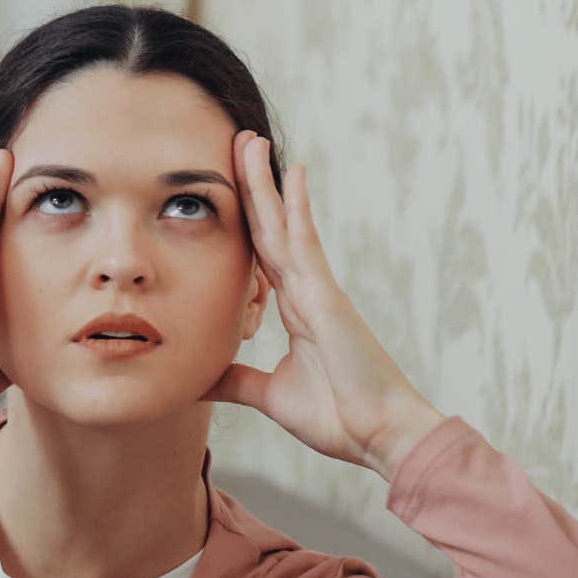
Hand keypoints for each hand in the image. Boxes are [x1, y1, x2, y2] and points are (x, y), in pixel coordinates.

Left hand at [204, 131, 445, 480]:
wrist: (379, 436)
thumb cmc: (337, 417)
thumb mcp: (268, 396)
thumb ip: (235, 380)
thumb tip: (198, 378)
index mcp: (292, 310)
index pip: (259, 254)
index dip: (242, 219)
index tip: (223, 189)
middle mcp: (305, 291)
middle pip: (269, 227)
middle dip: (250, 186)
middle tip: (234, 142)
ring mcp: (317, 289)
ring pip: (283, 224)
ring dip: (264, 182)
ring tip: (249, 141)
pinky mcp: (328, 295)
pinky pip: (306, 243)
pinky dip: (297, 207)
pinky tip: (290, 174)